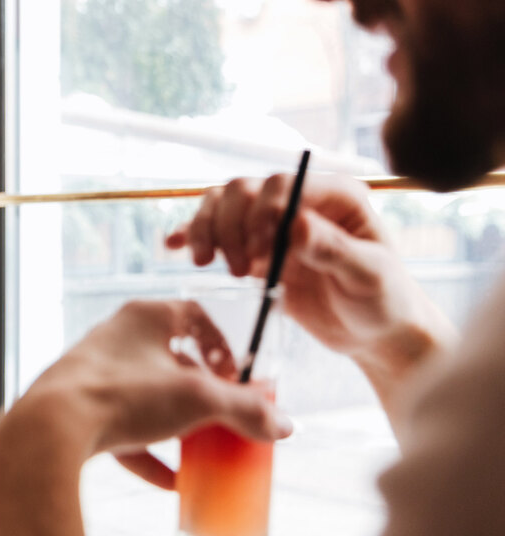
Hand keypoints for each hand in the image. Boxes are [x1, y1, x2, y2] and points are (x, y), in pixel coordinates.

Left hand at [0, 300, 289, 490]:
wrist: (49, 430)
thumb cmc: (122, 395)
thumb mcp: (197, 400)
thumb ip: (245, 410)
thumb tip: (285, 426)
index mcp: (143, 317)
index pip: (194, 315)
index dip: (222, 343)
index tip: (237, 375)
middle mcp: (114, 339)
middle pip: (170, 360)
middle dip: (200, 391)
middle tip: (224, 416)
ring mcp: (93, 375)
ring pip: (145, 397)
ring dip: (175, 424)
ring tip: (202, 450)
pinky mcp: (77, 411)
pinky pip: (121, 430)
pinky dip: (147, 455)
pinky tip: (170, 483)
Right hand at [166, 173, 456, 421]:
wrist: (373, 332)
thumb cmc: (382, 300)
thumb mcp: (367, 276)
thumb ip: (334, 250)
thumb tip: (297, 225)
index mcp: (335, 195)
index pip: (283, 185)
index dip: (262, 212)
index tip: (262, 252)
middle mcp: (299, 201)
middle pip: (243, 190)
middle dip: (230, 225)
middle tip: (238, 269)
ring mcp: (272, 224)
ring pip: (223, 205)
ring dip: (206, 229)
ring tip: (209, 264)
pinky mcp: (254, 248)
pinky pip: (216, 230)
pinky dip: (191, 234)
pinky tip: (173, 246)